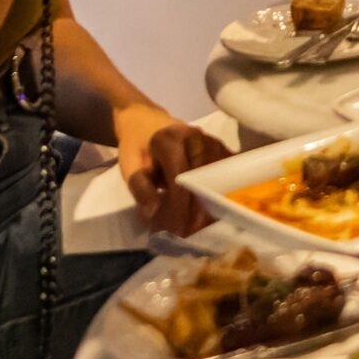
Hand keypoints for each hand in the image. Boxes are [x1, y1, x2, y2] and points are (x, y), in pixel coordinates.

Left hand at [116, 105, 230, 234]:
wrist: (146, 121)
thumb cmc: (137, 146)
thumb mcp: (130, 165)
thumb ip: (141, 188)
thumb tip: (155, 213)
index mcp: (171, 139)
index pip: (181, 178)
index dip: (181, 207)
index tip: (179, 231)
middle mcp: (197, 138)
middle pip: (204, 181)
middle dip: (200, 213)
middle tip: (194, 237)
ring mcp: (213, 142)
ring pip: (220, 180)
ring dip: (214, 206)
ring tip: (206, 229)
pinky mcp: (222, 149)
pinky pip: (228, 175)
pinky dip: (224, 194)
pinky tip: (218, 213)